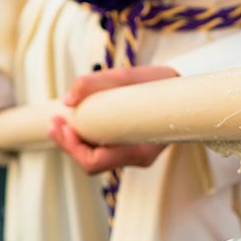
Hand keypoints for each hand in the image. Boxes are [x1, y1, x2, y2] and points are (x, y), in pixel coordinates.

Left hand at [48, 66, 177, 174]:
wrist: (186, 91)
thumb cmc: (160, 84)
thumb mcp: (128, 77)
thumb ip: (95, 84)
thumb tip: (67, 100)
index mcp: (138, 149)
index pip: (95, 162)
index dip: (73, 147)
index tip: (63, 124)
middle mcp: (137, 158)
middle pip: (91, 163)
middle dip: (68, 144)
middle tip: (54, 122)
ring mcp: (134, 155)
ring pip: (96, 158)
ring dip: (75, 142)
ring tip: (60, 120)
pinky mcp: (131, 148)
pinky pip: (104, 150)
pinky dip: (87, 138)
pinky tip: (77, 122)